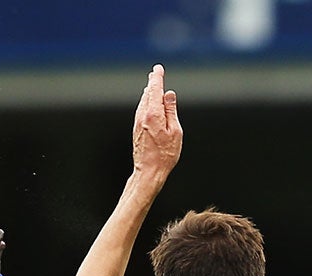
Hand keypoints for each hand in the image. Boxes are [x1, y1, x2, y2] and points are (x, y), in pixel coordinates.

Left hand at [132, 64, 181, 183]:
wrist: (148, 171)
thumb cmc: (165, 155)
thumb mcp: (175, 131)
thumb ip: (171, 111)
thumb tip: (169, 95)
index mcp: (153, 114)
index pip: (155, 89)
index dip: (157, 77)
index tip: (158, 69)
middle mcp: (143, 115)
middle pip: (148, 93)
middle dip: (152, 82)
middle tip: (155, 73)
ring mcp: (138, 122)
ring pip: (143, 102)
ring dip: (149, 92)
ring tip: (152, 85)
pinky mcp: (136, 129)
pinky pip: (141, 110)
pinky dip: (146, 102)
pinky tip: (148, 103)